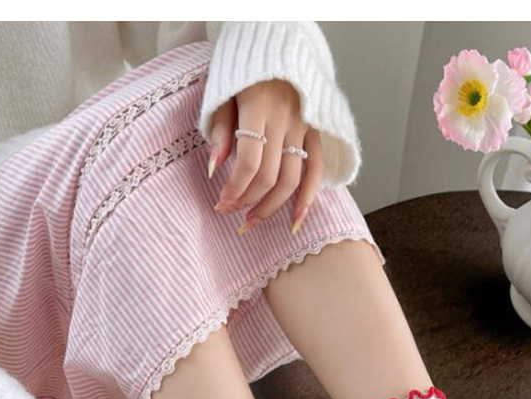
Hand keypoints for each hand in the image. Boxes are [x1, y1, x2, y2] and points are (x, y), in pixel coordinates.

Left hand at [207, 79, 323, 234]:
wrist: (277, 44)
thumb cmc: (244, 72)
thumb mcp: (223, 92)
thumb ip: (220, 129)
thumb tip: (214, 169)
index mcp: (258, 107)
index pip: (249, 162)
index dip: (235, 189)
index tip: (221, 203)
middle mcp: (285, 119)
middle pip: (269, 176)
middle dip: (248, 200)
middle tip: (231, 212)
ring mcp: (304, 127)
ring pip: (292, 179)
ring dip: (271, 206)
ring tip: (253, 221)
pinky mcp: (316, 131)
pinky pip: (315, 170)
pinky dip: (308, 197)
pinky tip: (295, 220)